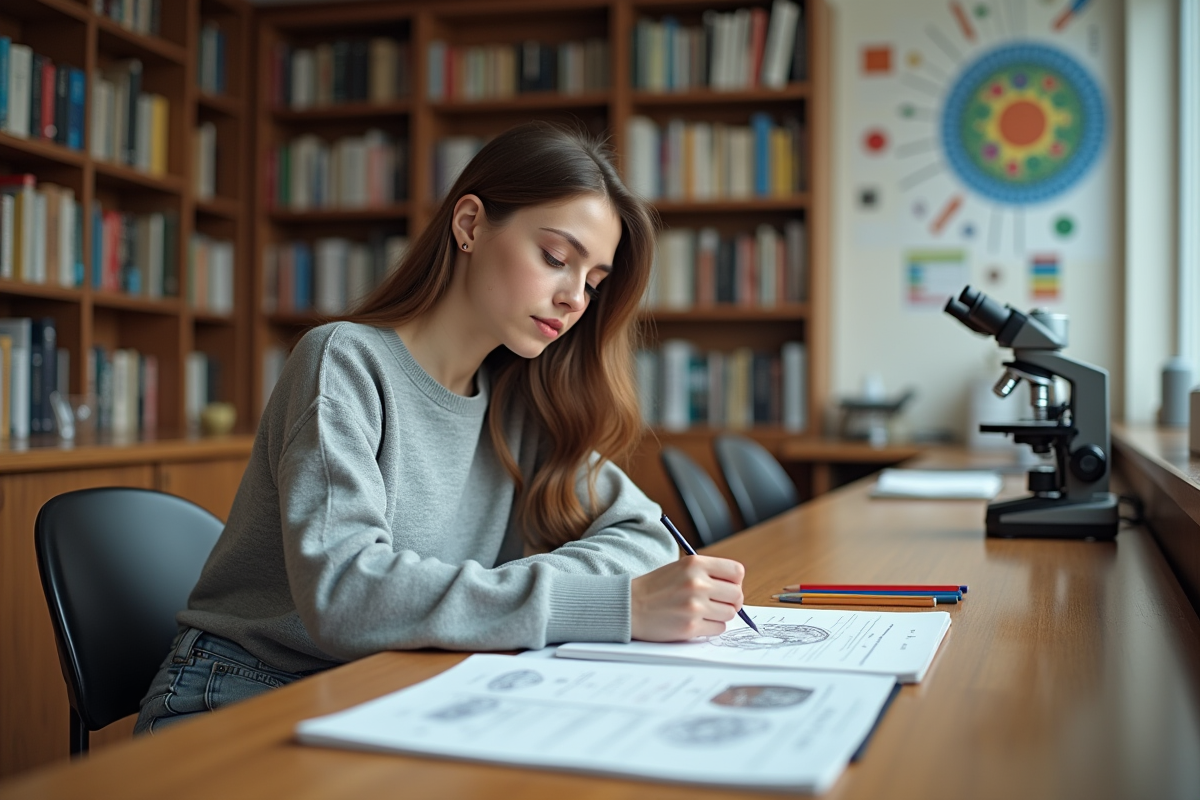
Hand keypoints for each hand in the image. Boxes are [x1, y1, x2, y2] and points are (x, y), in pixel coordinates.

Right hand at [630, 555, 745, 641]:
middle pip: (737, 595)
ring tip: (703, 612)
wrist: (630, 606)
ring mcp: (694, 606)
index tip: (727, 587)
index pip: (737, 572)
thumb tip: (736, 589)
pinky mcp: (691, 626)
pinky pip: (719, 629)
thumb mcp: (681, 568)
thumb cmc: (656, 587)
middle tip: (718, 604)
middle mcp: (697, 583)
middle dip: (731, 601)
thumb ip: (707, 573)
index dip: (735, 582)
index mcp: (695, 564)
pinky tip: (697, 622)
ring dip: (721, 615)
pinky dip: (712, 627)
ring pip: (730, 614)